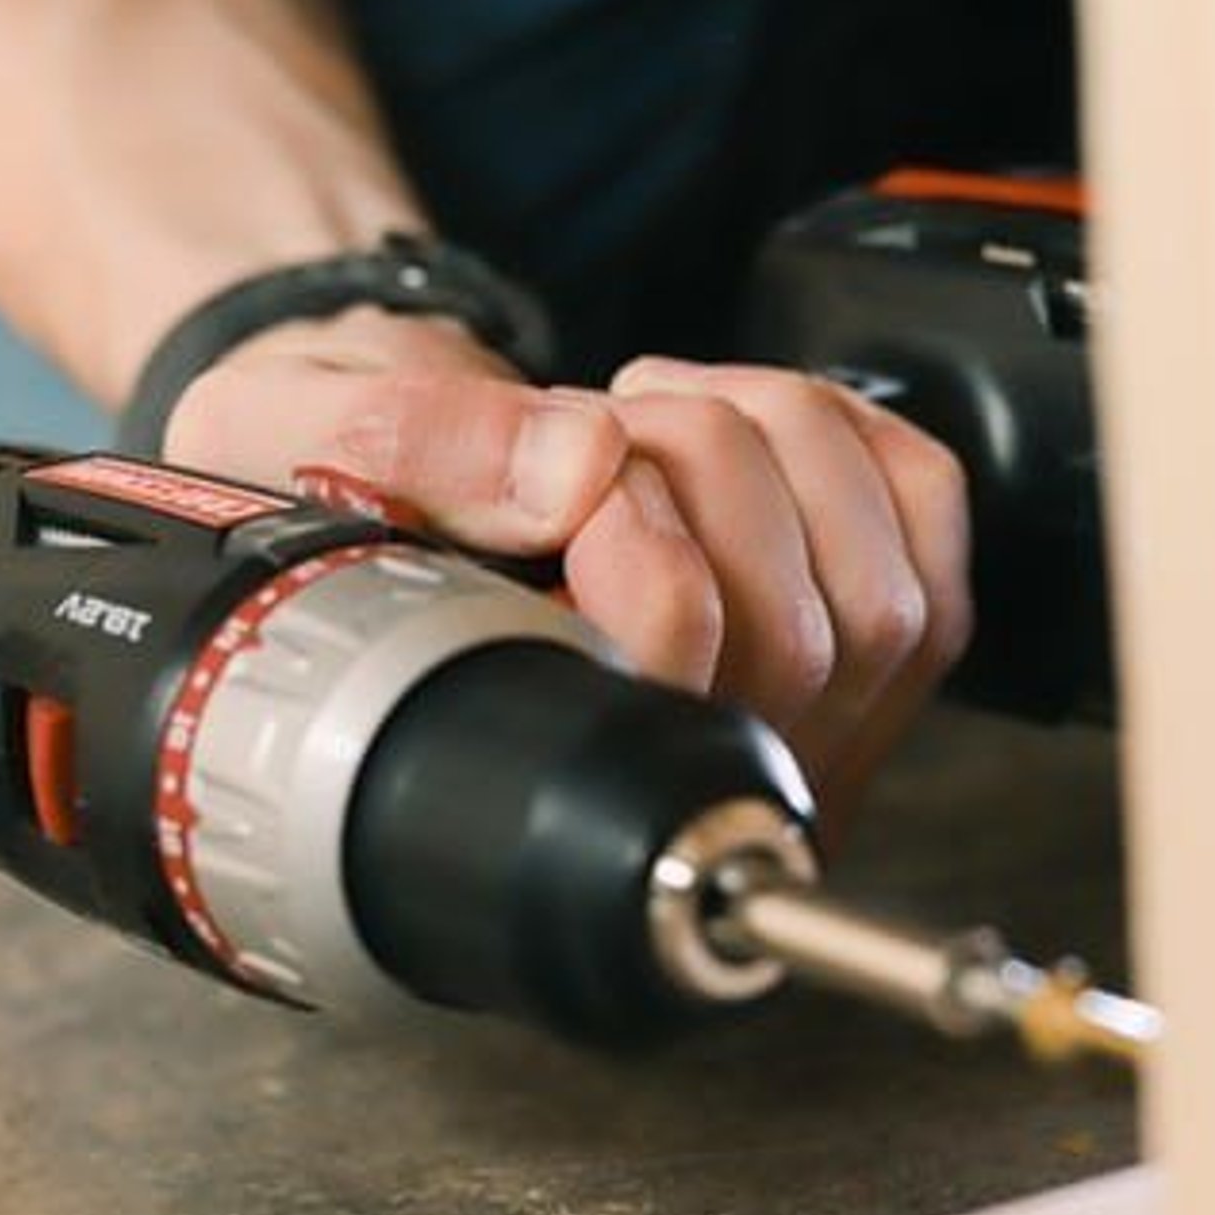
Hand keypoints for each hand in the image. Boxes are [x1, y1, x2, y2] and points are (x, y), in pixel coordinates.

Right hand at [166, 317, 971, 822]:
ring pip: (878, 592)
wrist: (363, 466)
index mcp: (523, 775)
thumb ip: (411, 449)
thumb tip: (586, 467)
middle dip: (702, 462)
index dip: (638, 542)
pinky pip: (927, 533)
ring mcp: (782, 744)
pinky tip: (752, 428)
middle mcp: (669, 795)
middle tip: (596, 423)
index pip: (674, 688)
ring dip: (777, 443)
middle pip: (798, 638)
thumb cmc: (319, 475)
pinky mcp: (858, 657)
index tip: (568, 457)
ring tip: (653, 419)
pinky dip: (859, 440)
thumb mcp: (287, 430)